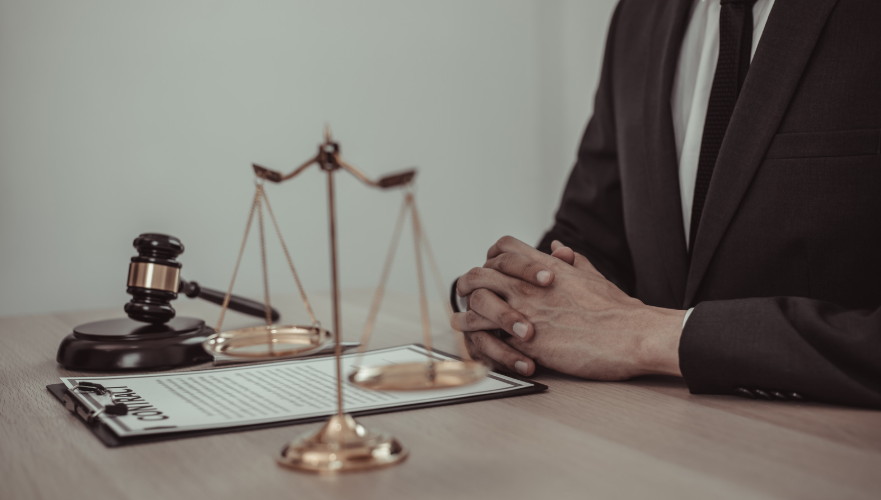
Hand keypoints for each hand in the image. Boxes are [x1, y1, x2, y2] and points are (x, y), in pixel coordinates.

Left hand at [451, 236, 684, 379]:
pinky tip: (481, 348)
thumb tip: (559, 248)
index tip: (490, 267)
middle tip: (467, 294)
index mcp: (545, 268)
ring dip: (466, 316)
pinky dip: (482, 344)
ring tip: (463, 322)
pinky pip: (489, 340)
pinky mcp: (526, 343)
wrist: (631, 336)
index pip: (504, 247)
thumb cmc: (619, 311)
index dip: (491, 256)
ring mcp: (525, 313)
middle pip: (479, 274)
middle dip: (468, 284)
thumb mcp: (594, 277)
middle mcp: (529, 287)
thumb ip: (573, 261)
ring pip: (476, 307)